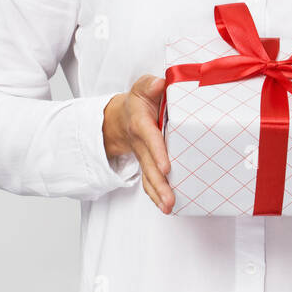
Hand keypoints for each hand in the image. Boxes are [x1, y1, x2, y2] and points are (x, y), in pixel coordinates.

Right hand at [103, 75, 173, 213]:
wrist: (121, 117)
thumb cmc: (138, 102)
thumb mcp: (142, 87)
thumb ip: (150, 85)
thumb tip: (160, 83)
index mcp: (142, 124)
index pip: (151, 139)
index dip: (158, 153)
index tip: (166, 167)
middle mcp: (141, 144)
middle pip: (149, 167)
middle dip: (159, 184)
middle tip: (170, 200)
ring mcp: (143, 157)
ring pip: (149, 178)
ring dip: (158, 194)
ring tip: (169, 208)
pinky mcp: (147, 165)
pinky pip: (150, 182)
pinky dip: (156, 196)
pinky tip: (166, 207)